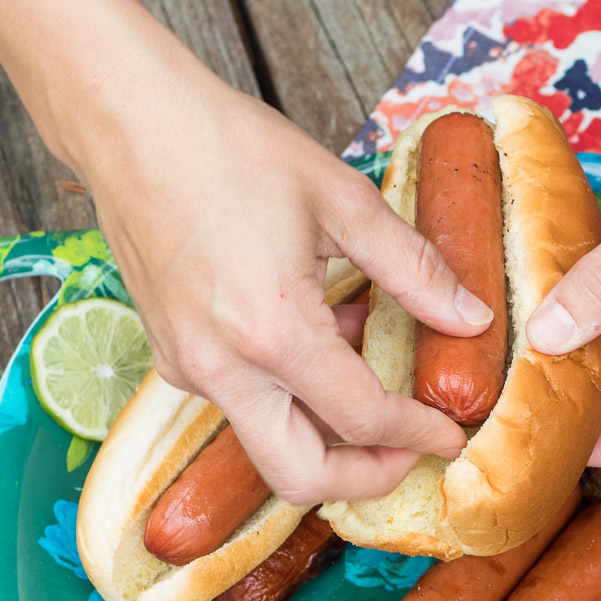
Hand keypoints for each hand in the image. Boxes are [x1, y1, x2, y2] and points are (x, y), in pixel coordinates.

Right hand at [58, 20, 492, 503]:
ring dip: (328, 427)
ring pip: (268, 441)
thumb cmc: (228, 148)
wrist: (129, 123)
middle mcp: (221, 367)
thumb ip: (413, 267)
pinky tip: (322, 334)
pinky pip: (242, 401)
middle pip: (299, 475)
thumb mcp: (340, 199)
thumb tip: (470, 316)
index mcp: (271, 330)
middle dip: (364, 477)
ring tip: (374, 366)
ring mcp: (187, 367)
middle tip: (412, 451)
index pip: (360, 419)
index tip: (451, 434)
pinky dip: (290, 392)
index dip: (417, 435)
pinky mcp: (171, 355)